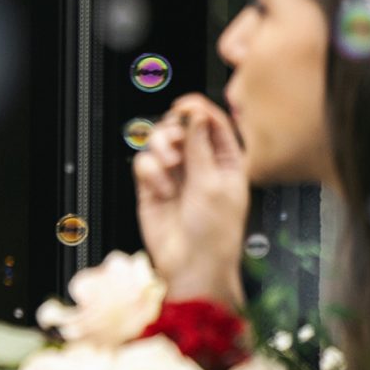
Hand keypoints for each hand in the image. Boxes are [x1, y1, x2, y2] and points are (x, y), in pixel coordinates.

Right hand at [133, 93, 249, 306]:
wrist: (191, 264)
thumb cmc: (215, 232)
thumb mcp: (213, 183)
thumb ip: (201, 146)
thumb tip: (195, 115)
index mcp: (226, 161)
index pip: (213, 124)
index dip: (198, 110)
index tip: (185, 106)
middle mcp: (199, 165)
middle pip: (181, 128)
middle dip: (175, 130)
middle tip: (176, 142)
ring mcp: (175, 175)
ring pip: (159, 142)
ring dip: (161, 148)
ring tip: (168, 164)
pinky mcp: (152, 187)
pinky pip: (144, 164)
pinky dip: (150, 172)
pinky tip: (161, 188)